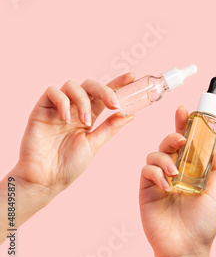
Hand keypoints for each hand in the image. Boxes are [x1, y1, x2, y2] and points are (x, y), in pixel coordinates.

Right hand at [1, 73, 135, 243]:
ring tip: (85, 122)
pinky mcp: (41, 110)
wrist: (45, 179)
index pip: (104, 95)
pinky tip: (66, 119)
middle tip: (114, 104)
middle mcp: (74, 109)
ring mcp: (57, 108)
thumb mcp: (94, 144)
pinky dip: (62, 102)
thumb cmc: (68, 165)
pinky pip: (52, 92)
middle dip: (105, 90)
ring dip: (83, 101)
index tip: (132, 76)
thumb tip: (131, 114)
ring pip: (72, 85)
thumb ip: (110, 127)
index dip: (118, 84)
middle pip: (90, 85)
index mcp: (89, 116)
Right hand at [139, 106, 215, 256]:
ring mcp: (160, 179)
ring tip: (176, 173)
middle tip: (180, 137)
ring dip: (165, 157)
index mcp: (191, 168)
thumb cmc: (203, 222)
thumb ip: (214, 166)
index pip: (187, 141)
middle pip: (169, 142)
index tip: (187, 110)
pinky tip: (167, 185)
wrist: (188, 247)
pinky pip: (146, 171)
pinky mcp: (147, 189)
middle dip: (174, 133)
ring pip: (155, 153)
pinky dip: (156, 173)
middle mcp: (174, 170)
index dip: (185, 124)